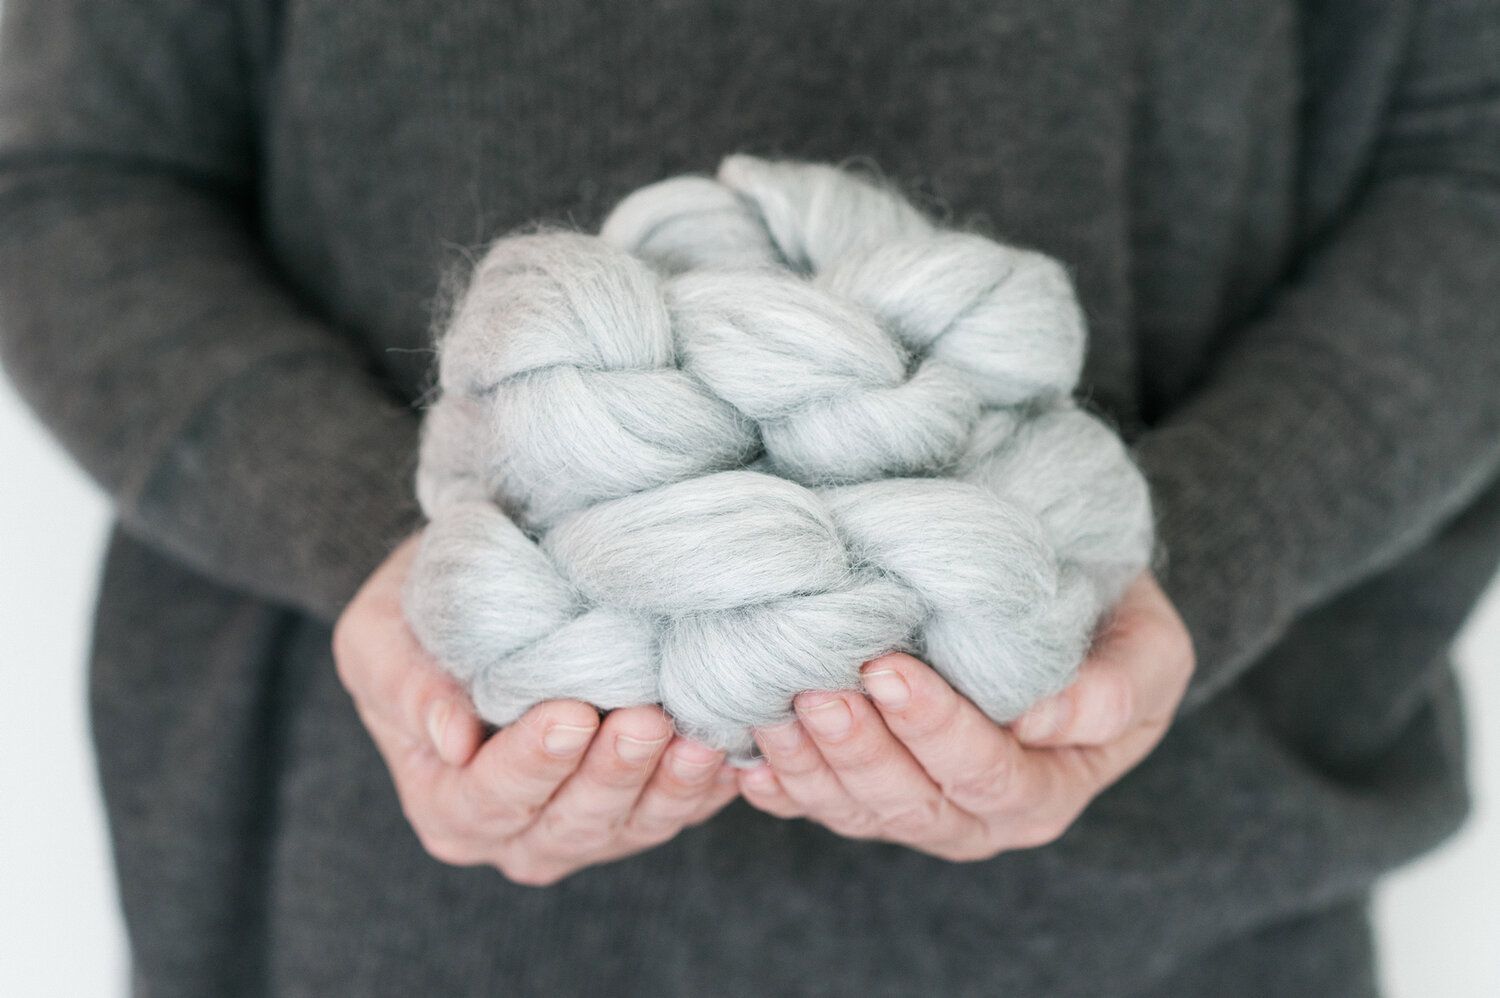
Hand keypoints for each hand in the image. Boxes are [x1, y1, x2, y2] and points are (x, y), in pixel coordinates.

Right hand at [333, 535, 737, 885]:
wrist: (487, 595)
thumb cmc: (422, 613)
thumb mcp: (379, 638)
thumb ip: (406, 688)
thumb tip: (451, 743)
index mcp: (449, 806)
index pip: (490, 799)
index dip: (532, 764)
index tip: (570, 714)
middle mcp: (519, 833)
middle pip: (571, 824)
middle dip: (612, 774)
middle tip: (644, 719)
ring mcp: (590, 827)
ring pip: (635, 825)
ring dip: (670, 785)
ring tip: (697, 738)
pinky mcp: (647, 805)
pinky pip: (684, 808)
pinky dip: (708, 782)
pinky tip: (731, 744)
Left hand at [735, 573, 1193, 859]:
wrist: (1058, 616)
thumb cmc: (1108, 627)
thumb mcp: (1147, 647)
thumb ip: (1118, 687)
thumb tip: (1048, 716)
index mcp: (1042, 791)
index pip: (985, 773)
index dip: (935, 728)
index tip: (889, 668)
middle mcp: (971, 816)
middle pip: (907, 802)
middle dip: (857, 748)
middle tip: (816, 685)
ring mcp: (908, 809)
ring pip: (849, 807)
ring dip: (805, 759)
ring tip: (770, 699)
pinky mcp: (858, 791)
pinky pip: (809, 800)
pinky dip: (773, 777)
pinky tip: (740, 743)